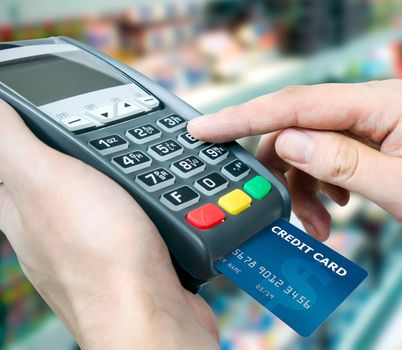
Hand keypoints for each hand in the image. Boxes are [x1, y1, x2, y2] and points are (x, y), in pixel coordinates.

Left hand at [0, 100, 217, 348]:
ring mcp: (96, 247)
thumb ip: (12, 141)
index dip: (23, 131)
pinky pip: (140, 219)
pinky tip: (167, 195)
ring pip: (107, 196)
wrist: (153, 314)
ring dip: (127, 174)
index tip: (44, 111)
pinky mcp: (134, 259)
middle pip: (62, 177)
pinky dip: (152, 202)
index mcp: (22, 210)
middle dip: (84, 151)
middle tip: (109, 127)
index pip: (9, 161)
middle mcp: (53, 232)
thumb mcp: (46, 178)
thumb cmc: (101, 254)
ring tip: (149, 154)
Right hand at [189, 80, 401, 247]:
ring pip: (311, 147)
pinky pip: (330, 158)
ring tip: (319, 222)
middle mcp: (373, 106)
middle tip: (278, 208)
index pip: (298, 105)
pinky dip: (321, 185)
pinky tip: (334, 207)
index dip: (246, 117)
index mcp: (382, 105)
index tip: (206, 129)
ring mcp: (372, 123)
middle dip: (278, 168)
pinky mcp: (374, 142)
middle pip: (299, 126)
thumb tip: (290, 143)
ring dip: (303, 186)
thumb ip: (344, 164)